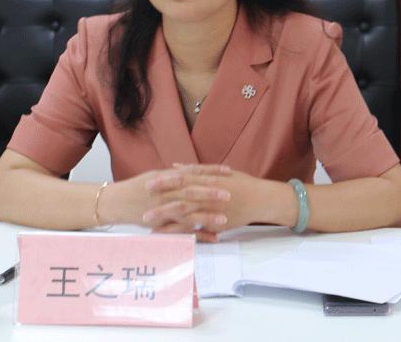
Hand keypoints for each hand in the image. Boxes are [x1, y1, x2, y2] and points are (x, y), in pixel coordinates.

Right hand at [97, 164, 231, 234]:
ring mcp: (163, 209)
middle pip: (191, 191)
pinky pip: (181, 230)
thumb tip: (191, 171)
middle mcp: (166, 192)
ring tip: (225, 219)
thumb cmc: (136, 187)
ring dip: (206, 216)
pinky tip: (213, 238)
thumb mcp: (155, 176)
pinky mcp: (161, 224)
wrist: (116, 202)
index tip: (228, 171)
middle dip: (211, 192)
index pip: (193, 172)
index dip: (211, 172)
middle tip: (230, 194)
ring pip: (187, 212)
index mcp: (167, 178)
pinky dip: (197, 234)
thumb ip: (174, 175)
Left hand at [143, 164, 275, 241]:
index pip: (181, 179)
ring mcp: (210, 208)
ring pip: (183, 213)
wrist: (260, 199)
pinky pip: (194, 228)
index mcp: (206, 180)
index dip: (164, 181)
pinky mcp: (214, 222)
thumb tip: (175, 165)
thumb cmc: (241, 184)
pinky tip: (166, 234)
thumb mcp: (219, 172)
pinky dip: (179, 231)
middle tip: (139, 204)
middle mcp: (206, 193)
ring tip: (146, 221)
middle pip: (178, 196)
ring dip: (164, 217)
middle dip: (158, 201)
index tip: (148, 182)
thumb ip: (195, 170)